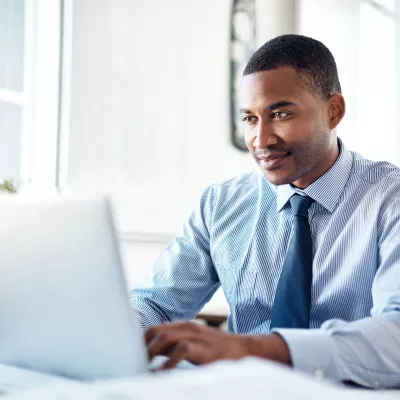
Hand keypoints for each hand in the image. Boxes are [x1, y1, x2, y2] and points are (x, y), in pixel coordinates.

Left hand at [145, 321, 290, 369]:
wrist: (242, 349)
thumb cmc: (214, 348)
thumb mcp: (192, 342)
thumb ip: (174, 345)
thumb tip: (153, 353)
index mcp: (182, 326)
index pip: (154, 328)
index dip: (141, 340)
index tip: (130, 353)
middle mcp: (186, 327)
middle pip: (156, 331)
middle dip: (142, 346)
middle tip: (133, 361)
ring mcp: (195, 336)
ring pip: (166, 338)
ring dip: (151, 351)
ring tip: (142, 365)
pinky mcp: (203, 348)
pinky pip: (182, 350)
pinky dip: (169, 361)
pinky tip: (162, 371)